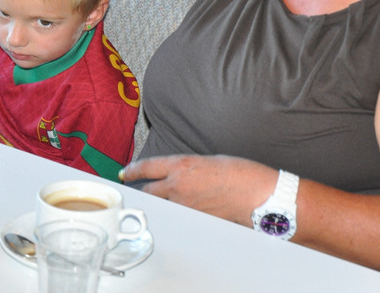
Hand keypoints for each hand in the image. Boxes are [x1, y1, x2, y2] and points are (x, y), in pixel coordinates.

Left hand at [120, 155, 278, 225]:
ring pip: (163, 203)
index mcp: (181, 165)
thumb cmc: (238, 172)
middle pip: (149, 189)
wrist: (254, 195)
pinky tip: (190, 204)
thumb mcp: (207, 160)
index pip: (147, 167)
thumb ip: (187, 167)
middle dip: (145, 187)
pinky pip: (179, 212)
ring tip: (173, 195)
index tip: (126, 172)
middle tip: (141, 186)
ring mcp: (184, 205)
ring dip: (164, 199)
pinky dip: (179, 209)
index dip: (133, 170)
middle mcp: (177, 185)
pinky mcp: (192, 218)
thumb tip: (178, 173)